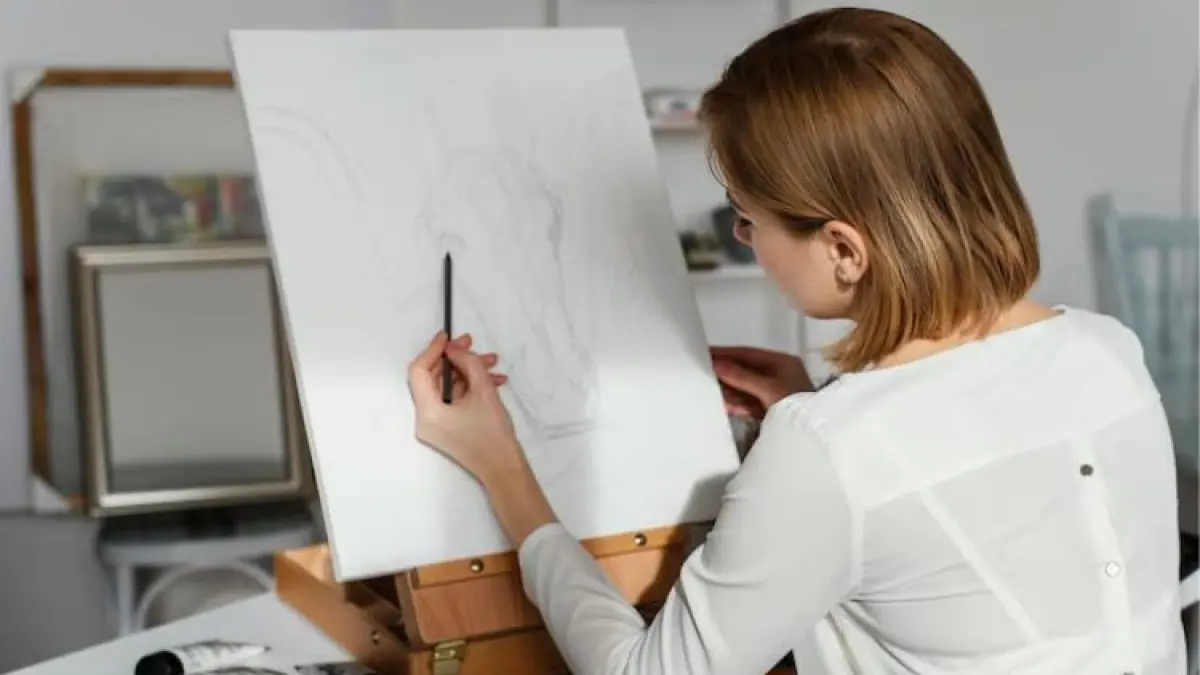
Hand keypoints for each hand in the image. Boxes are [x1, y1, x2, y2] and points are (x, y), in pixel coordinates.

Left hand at [407, 332, 521, 482]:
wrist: (505, 469)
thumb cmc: (493, 433)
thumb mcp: (484, 391)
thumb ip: (468, 363)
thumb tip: (454, 349)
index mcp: (427, 412)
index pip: (419, 371)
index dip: (433, 350)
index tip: (449, 337)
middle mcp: (424, 418)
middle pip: (433, 378)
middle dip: (456, 359)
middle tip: (474, 345)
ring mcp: (435, 424)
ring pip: (446, 387)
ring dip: (468, 372)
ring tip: (492, 363)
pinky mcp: (446, 427)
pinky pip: (453, 400)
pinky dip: (470, 387)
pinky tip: (494, 380)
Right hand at [710, 345, 813, 419]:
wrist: (812, 434)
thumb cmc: (795, 403)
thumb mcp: (768, 388)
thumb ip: (741, 377)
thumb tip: (716, 364)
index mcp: (782, 363)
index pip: (749, 354)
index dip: (727, 353)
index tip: (706, 352)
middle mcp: (779, 375)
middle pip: (746, 371)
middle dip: (726, 373)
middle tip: (702, 371)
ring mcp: (775, 393)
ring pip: (746, 388)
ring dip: (729, 389)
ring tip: (708, 388)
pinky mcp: (771, 410)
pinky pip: (750, 403)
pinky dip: (736, 403)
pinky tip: (723, 404)